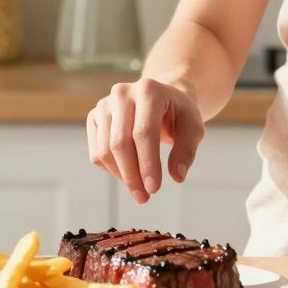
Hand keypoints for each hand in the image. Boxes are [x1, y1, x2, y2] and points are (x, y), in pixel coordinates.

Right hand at [87, 78, 204, 203]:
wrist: (163, 98)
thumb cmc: (179, 114)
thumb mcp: (193, 128)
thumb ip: (187, 150)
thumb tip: (178, 176)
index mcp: (149, 90)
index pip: (143, 132)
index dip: (147, 163)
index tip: (154, 189)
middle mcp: (121, 93)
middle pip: (120, 143)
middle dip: (132, 175)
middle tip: (144, 198)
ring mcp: (104, 104)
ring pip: (104, 150)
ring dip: (121, 176)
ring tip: (140, 190)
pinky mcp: (94, 117)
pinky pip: (96, 152)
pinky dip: (111, 170)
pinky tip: (129, 174)